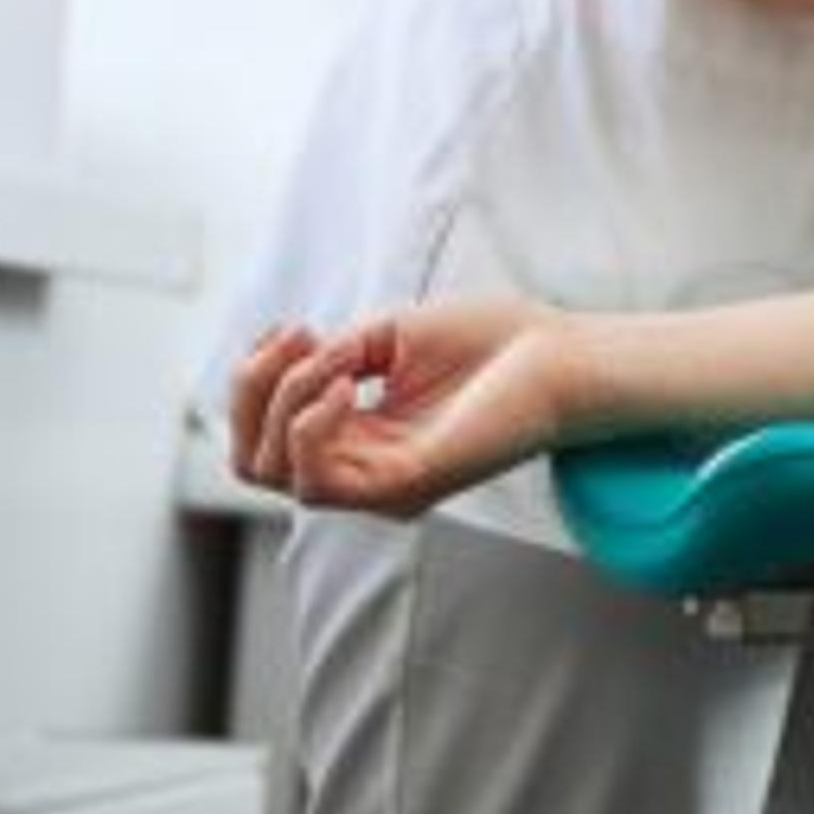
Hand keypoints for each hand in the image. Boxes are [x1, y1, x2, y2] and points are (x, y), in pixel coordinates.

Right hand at [228, 300, 577, 516]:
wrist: (562, 354)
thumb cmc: (493, 343)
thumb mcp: (389, 336)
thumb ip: (331, 355)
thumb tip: (291, 367)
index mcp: (359, 437)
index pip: (265, 436)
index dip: (253, 381)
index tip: (290, 327)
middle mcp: (363, 469)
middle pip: (252, 462)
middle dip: (251, 392)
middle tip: (299, 338)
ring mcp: (382, 483)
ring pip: (274, 472)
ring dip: (281, 402)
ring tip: (333, 359)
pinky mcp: (405, 486)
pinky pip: (318, 483)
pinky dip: (311, 427)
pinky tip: (345, 385)